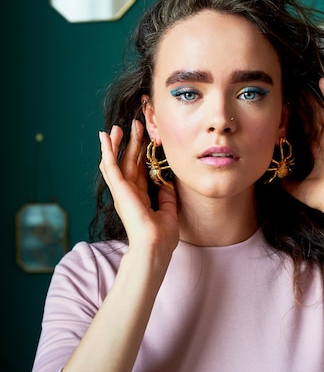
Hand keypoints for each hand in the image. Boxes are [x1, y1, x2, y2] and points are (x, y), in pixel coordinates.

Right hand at [98, 120, 178, 256]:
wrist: (154, 246)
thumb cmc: (162, 236)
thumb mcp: (169, 211)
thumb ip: (166, 196)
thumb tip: (167, 181)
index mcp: (139, 198)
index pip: (140, 171)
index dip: (141, 154)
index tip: (146, 138)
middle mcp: (128, 193)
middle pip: (128, 162)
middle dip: (131, 143)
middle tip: (134, 125)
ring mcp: (122, 191)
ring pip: (117, 161)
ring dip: (116, 144)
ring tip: (116, 127)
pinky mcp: (119, 189)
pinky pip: (111, 166)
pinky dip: (107, 150)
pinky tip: (105, 137)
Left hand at [283, 78, 323, 216]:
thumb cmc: (318, 196)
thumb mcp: (294, 186)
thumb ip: (285, 180)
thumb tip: (274, 177)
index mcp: (316, 150)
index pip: (303, 126)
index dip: (295, 114)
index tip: (284, 103)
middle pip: (311, 114)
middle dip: (301, 101)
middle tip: (289, 86)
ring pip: (321, 108)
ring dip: (311, 95)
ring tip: (300, 80)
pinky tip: (321, 82)